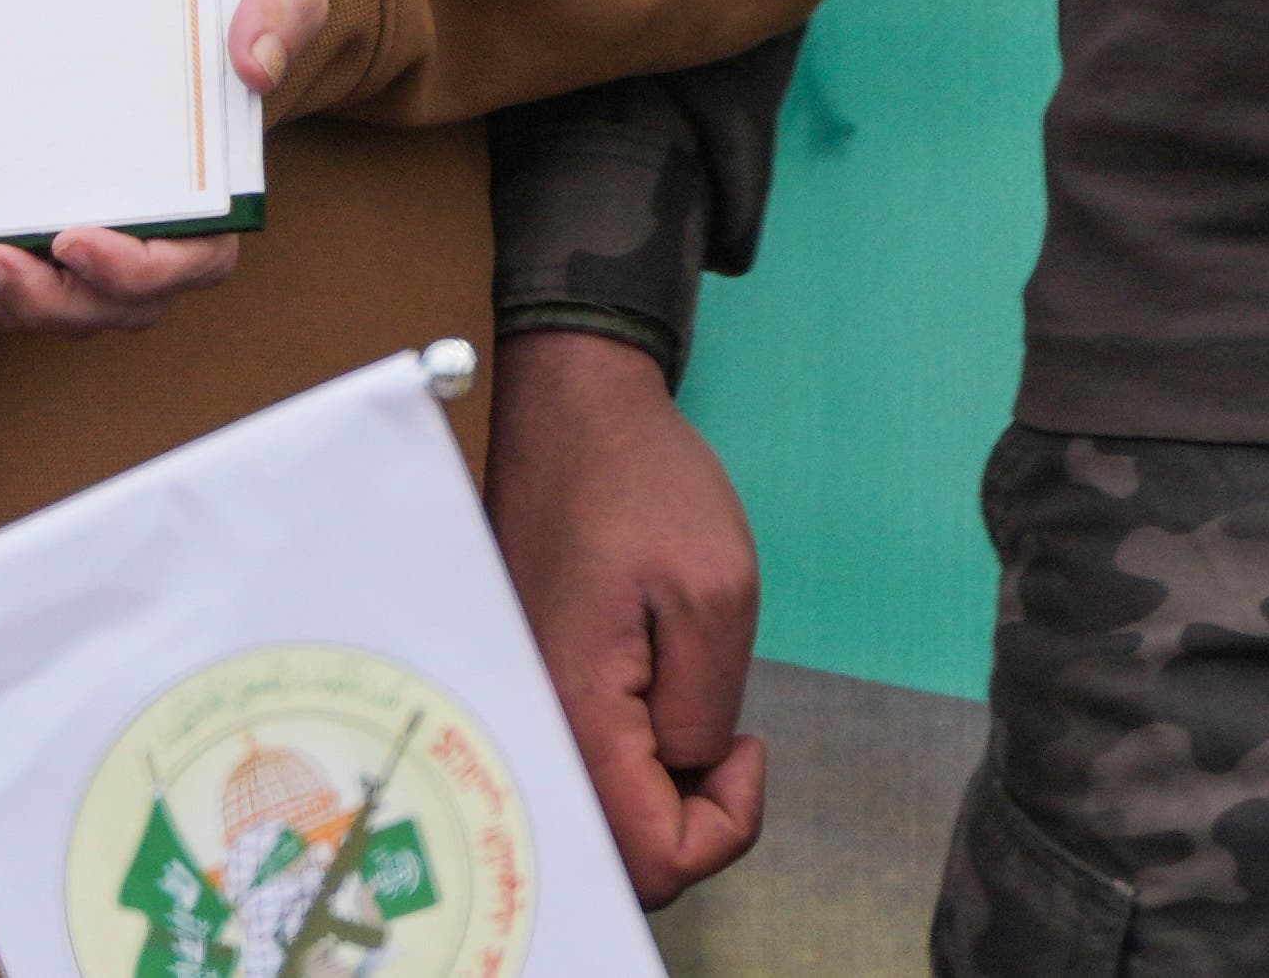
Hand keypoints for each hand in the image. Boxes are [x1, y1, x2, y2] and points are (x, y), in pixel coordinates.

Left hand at [0, 0, 326, 333]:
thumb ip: (280, 11)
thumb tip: (254, 67)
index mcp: (219, 184)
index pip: (194, 260)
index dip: (137, 270)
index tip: (77, 238)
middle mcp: (160, 220)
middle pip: (114, 302)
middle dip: (51, 297)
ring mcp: (102, 221)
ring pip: (60, 301)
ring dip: (4, 301)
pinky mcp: (50, 207)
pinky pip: (21, 271)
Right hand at [484, 327, 771, 905]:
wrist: (568, 408)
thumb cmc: (643, 484)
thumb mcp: (717, 594)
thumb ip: (704, 709)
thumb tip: (688, 768)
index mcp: (576, 714)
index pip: (653, 861)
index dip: (724, 829)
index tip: (747, 746)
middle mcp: (531, 725)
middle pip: (614, 858)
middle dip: (686, 824)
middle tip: (721, 739)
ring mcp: (521, 707)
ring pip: (593, 817)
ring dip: (656, 792)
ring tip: (688, 707)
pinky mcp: (522, 685)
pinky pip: (575, 765)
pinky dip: (626, 759)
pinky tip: (650, 694)